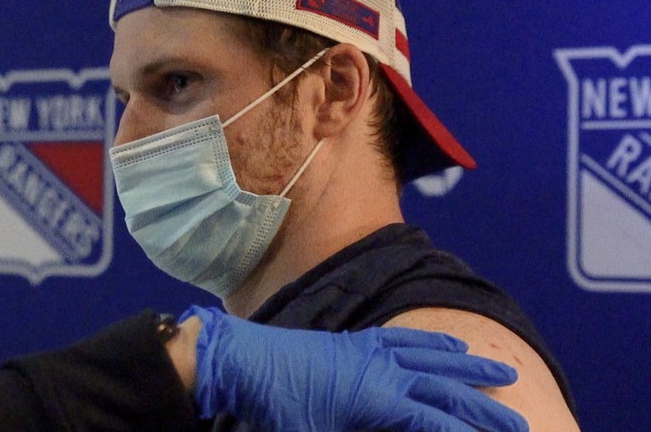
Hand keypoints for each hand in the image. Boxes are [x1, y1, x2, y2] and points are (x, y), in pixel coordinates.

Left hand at [182, 305, 527, 431]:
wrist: (242, 361)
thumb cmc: (275, 409)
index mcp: (377, 400)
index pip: (436, 421)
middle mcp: (382, 371)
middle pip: (444, 387)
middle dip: (483, 405)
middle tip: (519, 418)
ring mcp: (370, 352)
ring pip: (431, 358)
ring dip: (467, 367)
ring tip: (500, 372)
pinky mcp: (355, 342)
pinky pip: (405, 340)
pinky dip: (432, 344)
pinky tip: (445, 345)